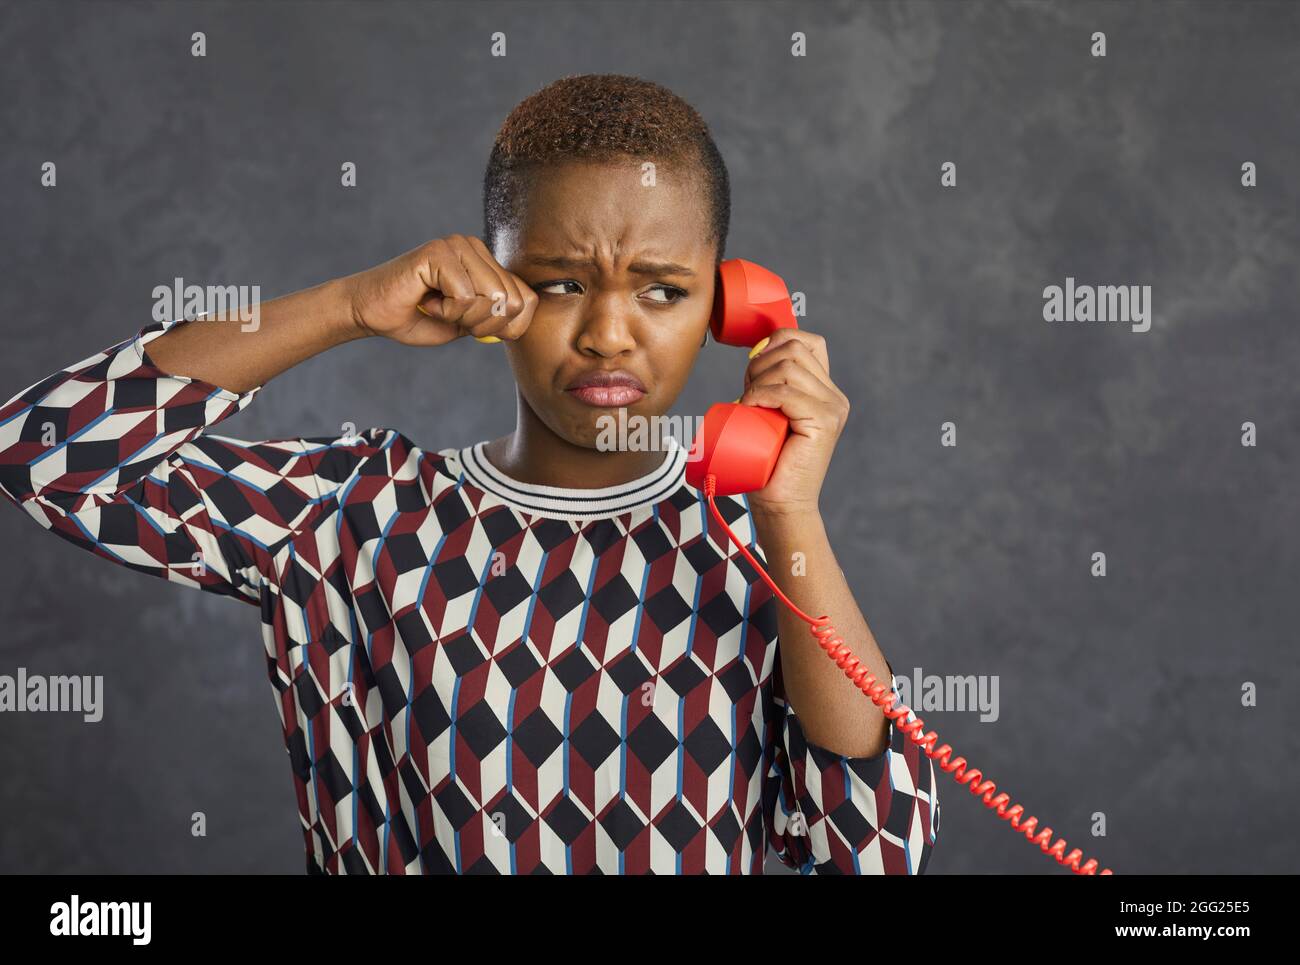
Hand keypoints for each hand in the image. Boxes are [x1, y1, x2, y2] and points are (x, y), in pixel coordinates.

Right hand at [340, 234, 537, 345]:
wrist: (370, 313)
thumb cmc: (418, 318)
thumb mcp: (468, 323)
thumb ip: (499, 316)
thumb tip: (524, 310)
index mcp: (486, 262)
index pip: (527, 300)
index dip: (505, 327)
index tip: (471, 325)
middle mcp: (475, 247)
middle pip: (512, 302)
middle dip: (483, 324)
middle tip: (451, 317)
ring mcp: (457, 245)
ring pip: (492, 298)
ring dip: (464, 317)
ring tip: (438, 307)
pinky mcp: (439, 252)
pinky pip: (465, 296)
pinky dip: (446, 311)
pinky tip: (427, 301)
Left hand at [738, 328, 849, 517]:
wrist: (780, 503)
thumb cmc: (766, 462)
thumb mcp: (767, 412)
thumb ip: (770, 385)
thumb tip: (755, 352)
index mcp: (825, 390)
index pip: (805, 340)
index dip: (775, 342)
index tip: (754, 368)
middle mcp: (834, 396)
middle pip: (794, 347)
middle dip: (760, 362)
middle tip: (747, 392)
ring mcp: (833, 408)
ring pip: (788, 367)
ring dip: (758, 380)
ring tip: (749, 405)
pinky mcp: (825, 421)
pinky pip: (787, 392)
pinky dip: (761, 395)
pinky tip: (750, 407)